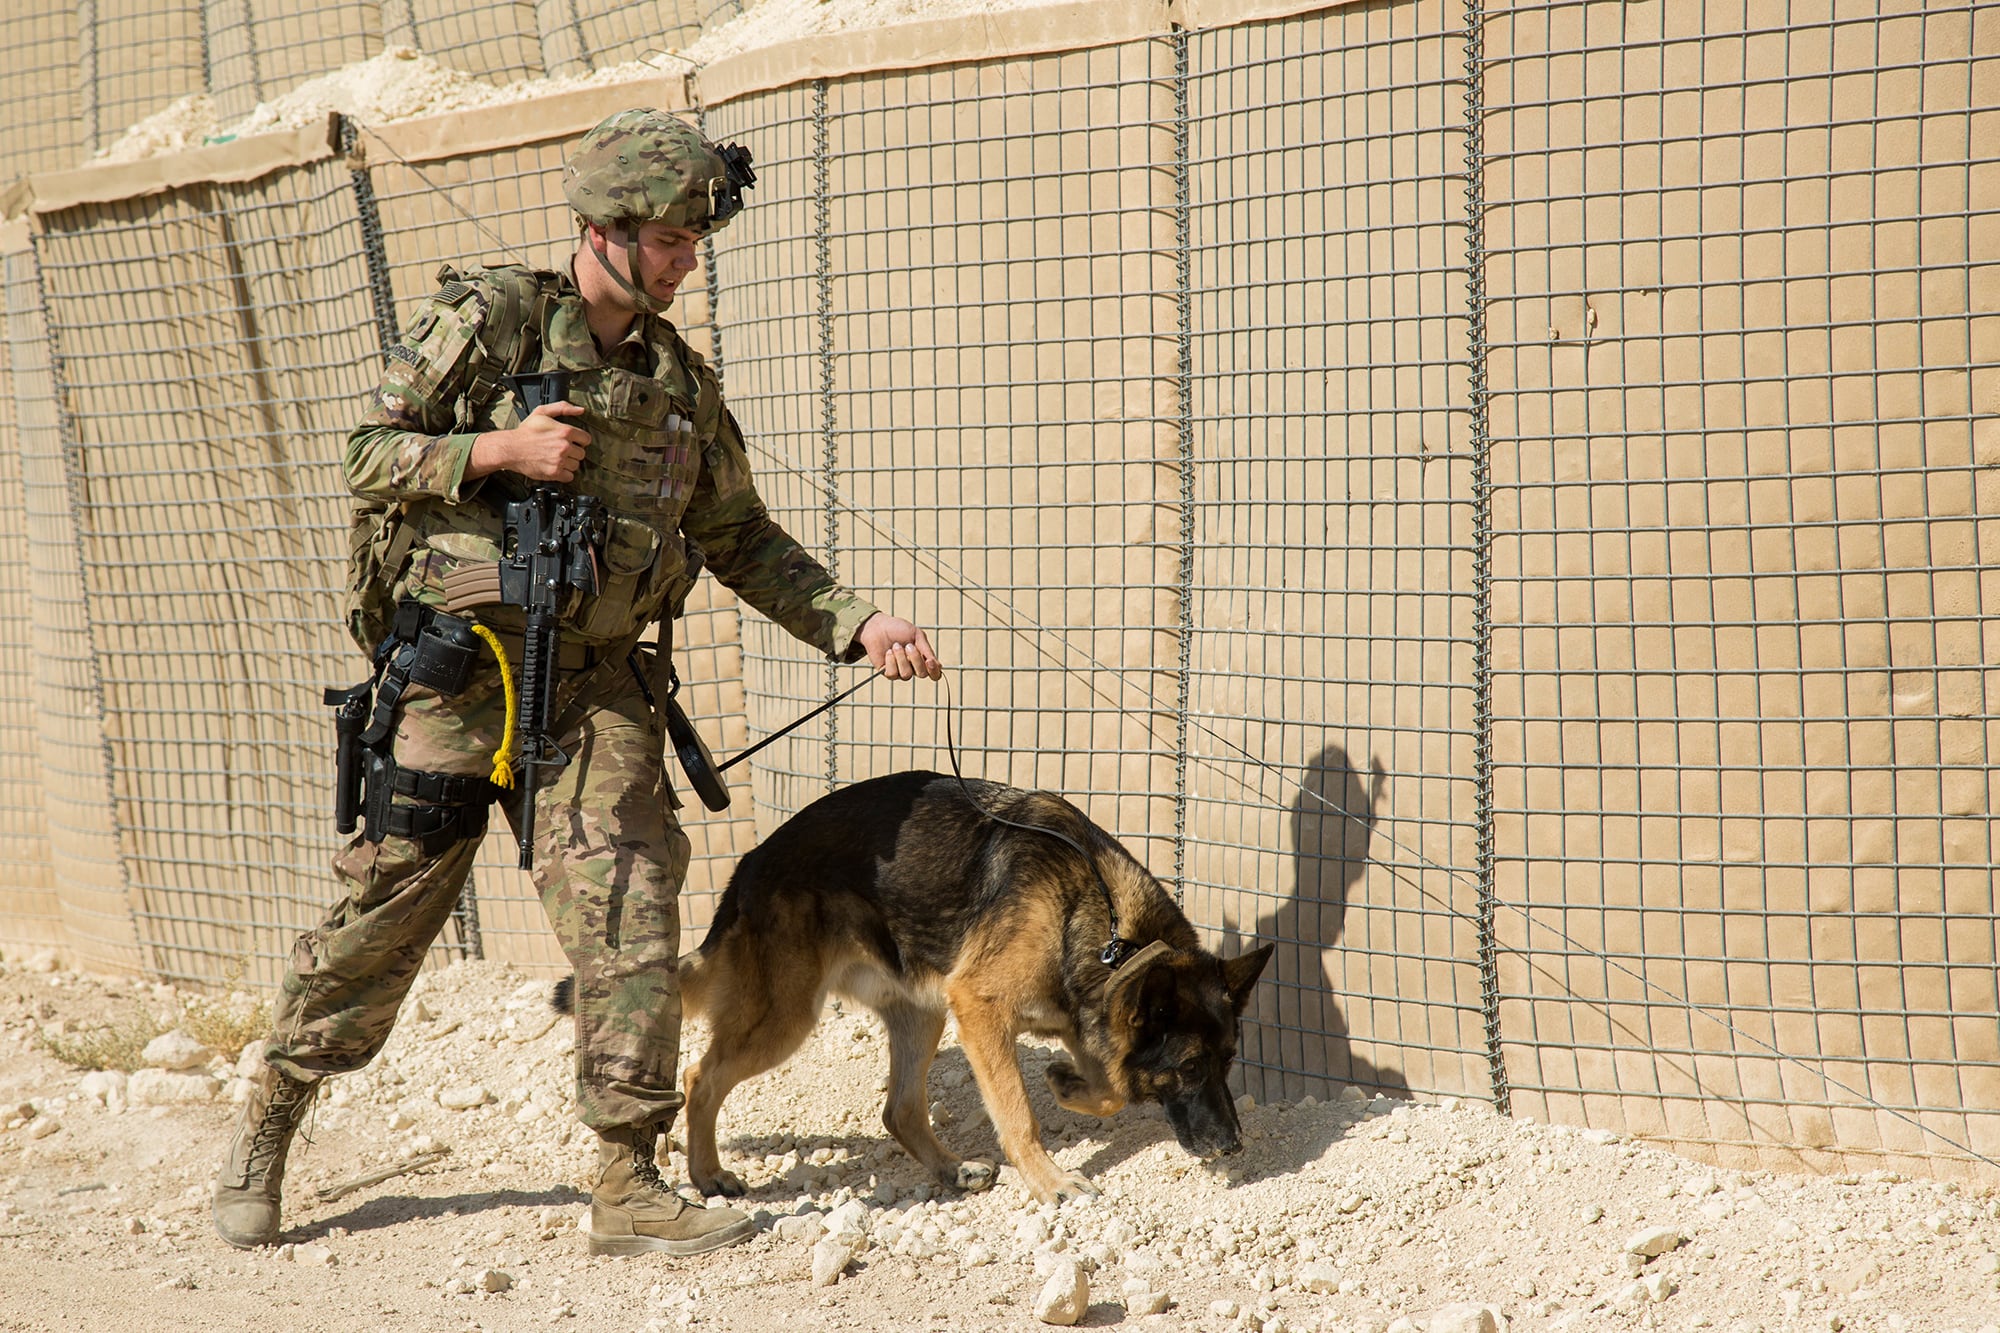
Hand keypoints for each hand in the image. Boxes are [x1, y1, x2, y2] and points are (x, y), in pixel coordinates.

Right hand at [466, 402, 590, 482]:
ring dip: (569, 463)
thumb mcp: (542, 412)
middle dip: (574, 452)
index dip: (580, 440)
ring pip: (576, 465)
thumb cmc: (526, 431)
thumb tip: (581, 410)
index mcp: (565, 431)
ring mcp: (560, 461)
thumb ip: (563, 408)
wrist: (511, 449)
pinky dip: (564, 474)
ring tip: (558, 458)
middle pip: (582, 453)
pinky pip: (569, 477)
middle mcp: (564, 446)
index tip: (573, 441)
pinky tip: (556, 467)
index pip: (586, 439)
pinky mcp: (554, 473)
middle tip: (562, 450)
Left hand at [856, 614, 942, 680]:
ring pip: (906, 674)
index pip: (934, 674)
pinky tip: (888, 652)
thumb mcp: (917, 635)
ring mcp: (900, 671)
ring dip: (901, 658)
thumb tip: (937, 665)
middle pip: (922, 674)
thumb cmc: (898, 629)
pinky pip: (893, 674)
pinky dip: (891, 661)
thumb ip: (927, 650)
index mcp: (923, 659)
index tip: (929, 661)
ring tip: (895, 646)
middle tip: (908, 645)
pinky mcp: (887, 672)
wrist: (878, 626)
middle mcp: (913, 668)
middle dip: (915, 659)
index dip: (934, 671)